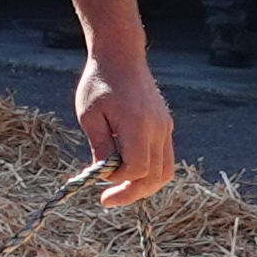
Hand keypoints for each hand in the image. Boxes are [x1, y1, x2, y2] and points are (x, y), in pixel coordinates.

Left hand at [78, 55, 176, 202]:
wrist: (121, 56)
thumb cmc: (99, 83)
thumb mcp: (90, 116)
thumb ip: (100, 146)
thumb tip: (104, 175)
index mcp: (137, 124)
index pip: (137, 168)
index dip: (118, 180)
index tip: (98, 179)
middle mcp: (157, 128)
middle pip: (155, 176)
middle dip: (132, 193)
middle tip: (108, 200)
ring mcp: (165, 127)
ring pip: (165, 170)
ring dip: (144, 186)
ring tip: (120, 191)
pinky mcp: (166, 125)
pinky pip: (164, 158)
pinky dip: (149, 171)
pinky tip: (128, 172)